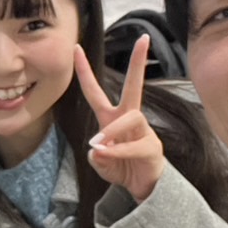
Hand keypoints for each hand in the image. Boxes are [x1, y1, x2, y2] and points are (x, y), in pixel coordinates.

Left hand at [73, 35, 165, 202]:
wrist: (142, 186)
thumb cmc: (121, 167)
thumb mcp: (101, 163)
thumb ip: (96, 156)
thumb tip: (100, 149)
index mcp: (110, 118)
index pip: (95, 91)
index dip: (84, 71)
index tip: (76, 48)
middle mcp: (129, 119)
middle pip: (134, 87)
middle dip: (138, 63)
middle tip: (143, 40)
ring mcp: (143, 131)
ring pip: (130, 118)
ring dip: (112, 130)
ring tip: (99, 144)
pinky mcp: (151, 147)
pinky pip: (132, 146)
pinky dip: (116, 152)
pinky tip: (106, 155)